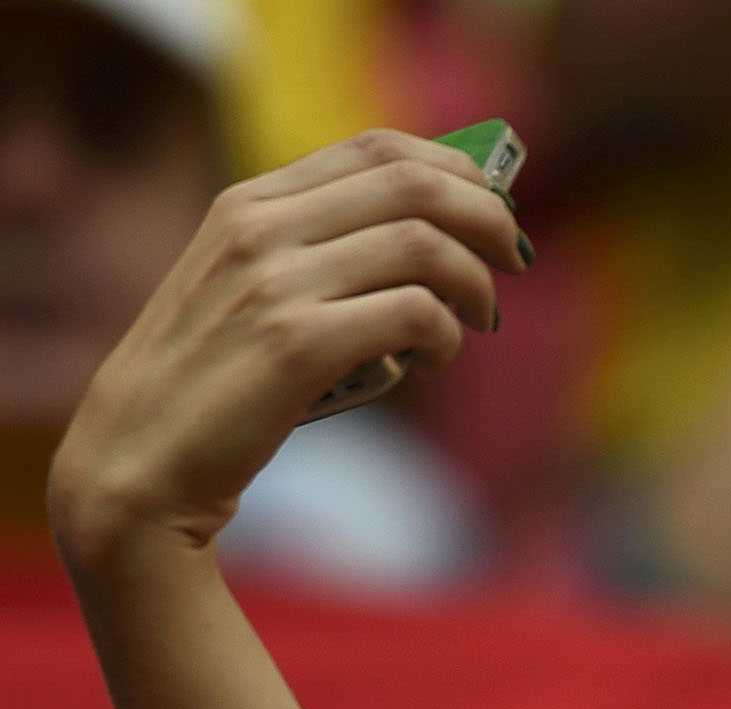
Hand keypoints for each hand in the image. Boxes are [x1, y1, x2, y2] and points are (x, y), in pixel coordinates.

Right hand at [49, 127, 525, 566]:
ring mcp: (276, 282)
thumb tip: (429, 249)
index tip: (492, 211)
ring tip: (479, 322)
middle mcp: (262, 226)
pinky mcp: (296, 345)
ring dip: (475, 284)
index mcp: (252, 203)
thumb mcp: (253, 296)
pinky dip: (446, 336)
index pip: (377, 147)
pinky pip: (413, 314)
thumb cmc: (214, 390)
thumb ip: (318, 260)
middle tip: (513, 262)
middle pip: (412, 183)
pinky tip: (437, 361)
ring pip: (423, 245)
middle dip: (485, 218)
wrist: (140, 461)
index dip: (453, 170)